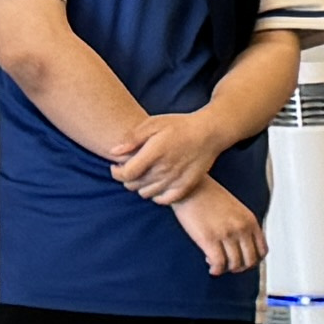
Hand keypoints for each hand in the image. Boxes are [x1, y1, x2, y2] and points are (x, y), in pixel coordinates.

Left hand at [105, 107, 222, 200]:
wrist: (209, 133)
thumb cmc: (179, 126)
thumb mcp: (154, 123)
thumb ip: (132, 138)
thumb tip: (114, 152)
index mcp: (154, 153)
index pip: (126, 174)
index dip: (116, 172)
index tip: (116, 165)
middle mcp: (164, 170)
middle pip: (134, 185)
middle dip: (127, 178)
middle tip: (131, 168)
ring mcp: (176, 180)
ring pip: (146, 193)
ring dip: (140, 186)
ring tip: (144, 175)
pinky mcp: (186, 187)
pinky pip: (164, 200)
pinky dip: (156, 196)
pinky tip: (157, 185)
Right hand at [176, 181, 264, 274]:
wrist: (190, 186)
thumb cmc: (208, 195)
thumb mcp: (235, 208)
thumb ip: (242, 225)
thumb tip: (241, 246)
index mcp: (250, 221)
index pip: (262, 251)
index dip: (253, 261)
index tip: (244, 262)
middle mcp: (241, 228)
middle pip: (250, 261)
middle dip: (240, 268)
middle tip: (230, 267)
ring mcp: (226, 234)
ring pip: (234, 264)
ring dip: (226, 269)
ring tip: (217, 264)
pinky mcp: (209, 239)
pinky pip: (219, 263)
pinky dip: (216, 270)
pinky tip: (211, 267)